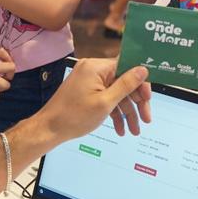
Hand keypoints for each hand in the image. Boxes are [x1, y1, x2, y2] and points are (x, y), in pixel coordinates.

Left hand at [35, 59, 151, 140]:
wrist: (49, 129)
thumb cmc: (74, 116)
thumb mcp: (105, 103)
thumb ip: (126, 85)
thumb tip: (143, 69)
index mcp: (96, 67)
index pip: (127, 67)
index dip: (141, 84)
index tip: (148, 99)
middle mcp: (93, 70)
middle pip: (124, 82)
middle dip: (135, 103)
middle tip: (146, 120)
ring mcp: (89, 81)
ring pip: (116, 93)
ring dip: (126, 112)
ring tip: (134, 131)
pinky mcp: (87, 91)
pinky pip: (106, 98)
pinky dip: (114, 112)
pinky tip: (121, 129)